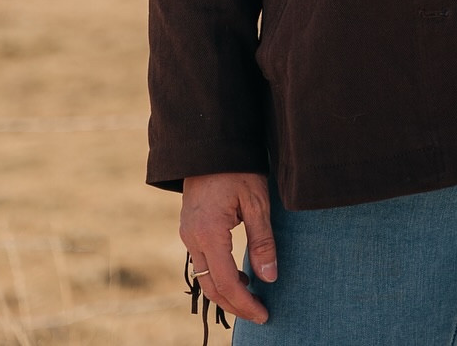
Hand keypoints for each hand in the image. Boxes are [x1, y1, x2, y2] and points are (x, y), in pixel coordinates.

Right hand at [179, 171, 275, 324]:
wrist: (211, 142)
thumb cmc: (238, 167)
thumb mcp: (257, 201)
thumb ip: (262, 241)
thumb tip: (269, 278)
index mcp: (208, 233)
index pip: (227, 282)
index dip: (245, 303)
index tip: (264, 314)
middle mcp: (192, 238)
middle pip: (211, 287)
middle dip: (235, 306)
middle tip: (259, 314)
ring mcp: (187, 233)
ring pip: (204, 277)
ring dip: (226, 293)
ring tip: (251, 299)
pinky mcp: (189, 228)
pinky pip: (202, 262)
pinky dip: (218, 276)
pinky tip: (238, 276)